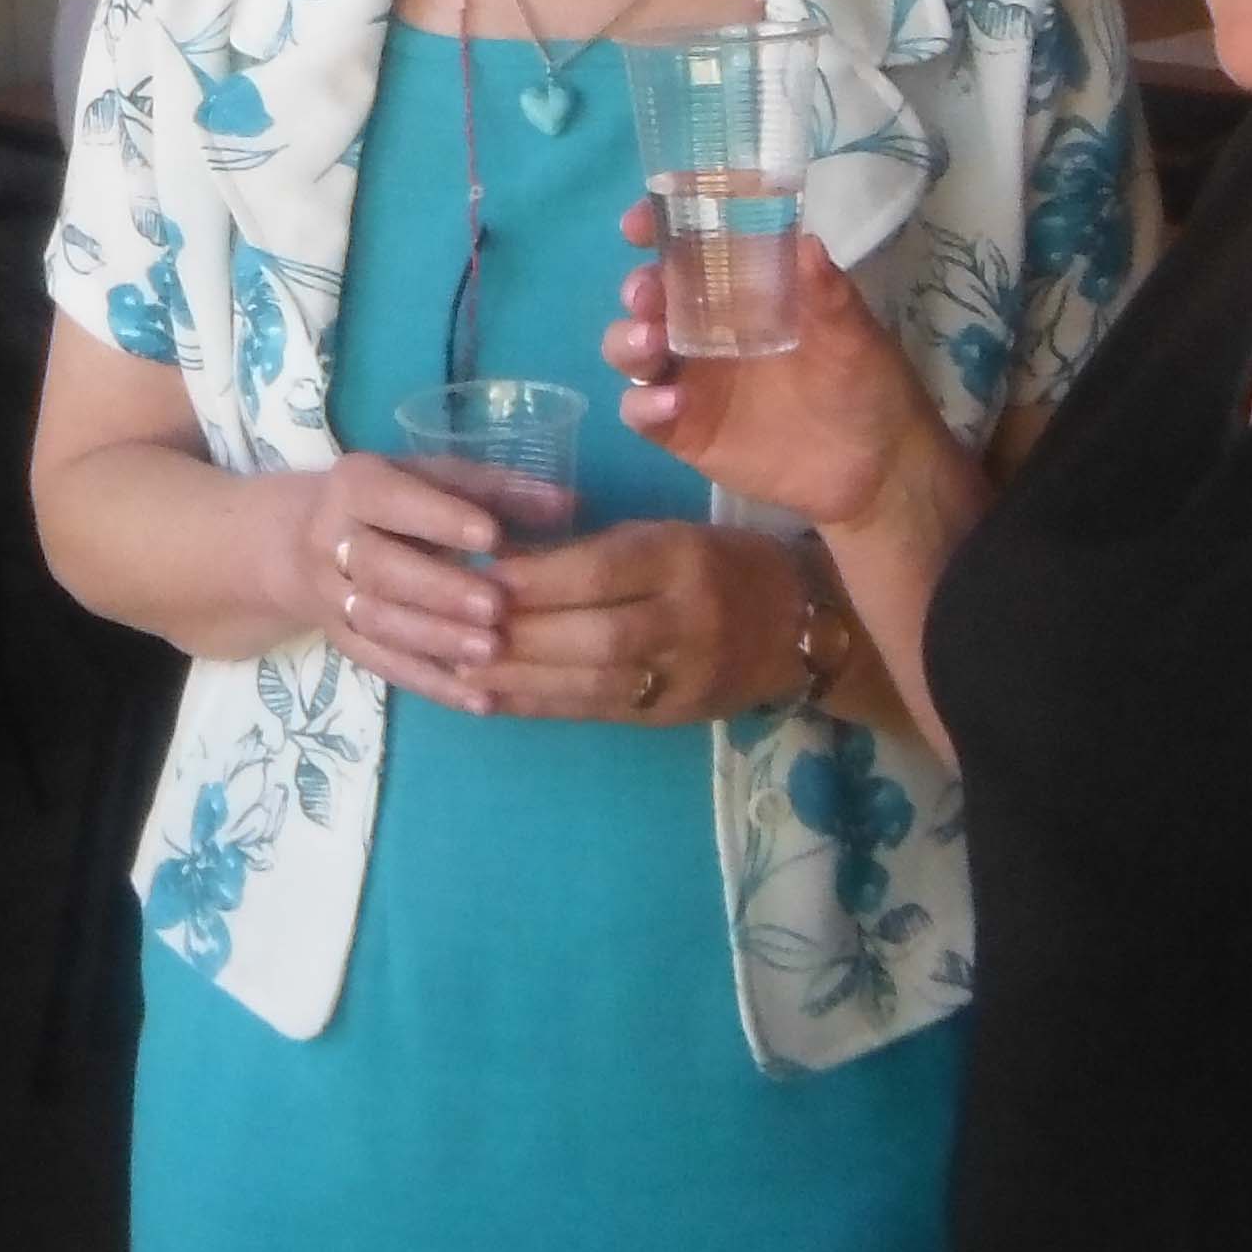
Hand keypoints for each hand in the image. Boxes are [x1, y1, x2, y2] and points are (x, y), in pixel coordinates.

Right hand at [282, 451, 511, 717]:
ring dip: (435, 641)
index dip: (439, 519)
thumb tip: (570, 505)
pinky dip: (432, 686)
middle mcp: (331, 542)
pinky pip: (385, 668)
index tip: (493, 536)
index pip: (390, 501)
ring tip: (492, 653)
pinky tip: (480, 700)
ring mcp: (333, 599)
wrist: (300, 544)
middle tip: (495, 608)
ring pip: (378, 623)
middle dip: (437, 590)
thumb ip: (498, 490)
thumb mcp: (433, 478)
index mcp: (355, 487)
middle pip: (378, 569)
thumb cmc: (393, 502)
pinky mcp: (345, 643)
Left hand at [472, 516, 807, 723]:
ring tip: (455, 669)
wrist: (800, 624)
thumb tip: (499, 558)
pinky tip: (490, 700)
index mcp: (684, 559)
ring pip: (595, 681)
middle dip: (521, 635)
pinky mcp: (673, 716)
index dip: (537, 580)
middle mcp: (688, 619)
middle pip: (597, 634)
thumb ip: (592, 550)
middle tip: (451, 630)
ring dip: (519, 678)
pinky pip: (598, 712)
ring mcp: (685, 675)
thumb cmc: (716, 563)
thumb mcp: (664, 535)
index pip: (604, 572)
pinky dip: (539, 706)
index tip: (478, 576)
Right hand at [604, 210, 935, 535]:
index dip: (656, 230)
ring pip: (630, 350)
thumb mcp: (854, 335)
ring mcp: (689, 378)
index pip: (686, 249)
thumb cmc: (865, 383)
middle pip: (648, 298)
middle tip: (648, 295)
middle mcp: (704, 328)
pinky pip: (641, 411)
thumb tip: (806, 243)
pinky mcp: (681, 428)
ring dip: (628, 341)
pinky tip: (674, 404)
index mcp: (740, 290)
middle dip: (639, 290)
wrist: (874, 468)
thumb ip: (828, 294)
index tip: (638, 225)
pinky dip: (644, 404)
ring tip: (653, 345)